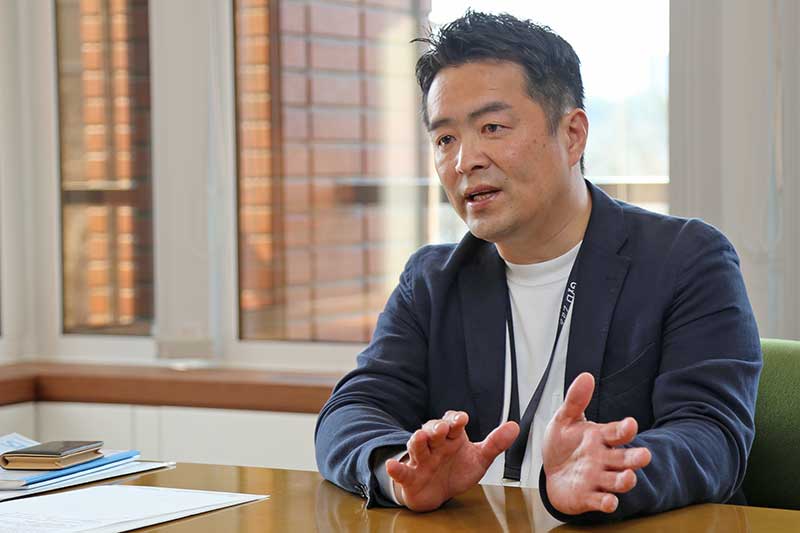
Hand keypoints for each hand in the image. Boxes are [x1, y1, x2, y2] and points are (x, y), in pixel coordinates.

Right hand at [386, 410, 518, 511]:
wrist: (437, 492)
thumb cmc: (456, 470)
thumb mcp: (479, 458)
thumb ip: (495, 443)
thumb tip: (515, 426)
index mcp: (452, 437)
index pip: (452, 422)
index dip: (455, 419)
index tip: (462, 419)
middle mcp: (435, 445)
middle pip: (433, 430)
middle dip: (436, 427)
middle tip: (441, 428)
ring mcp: (421, 459)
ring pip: (417, 446)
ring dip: (417, 440)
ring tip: (419, 437)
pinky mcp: (410, 476)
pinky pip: (402, 471)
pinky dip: (395, 469)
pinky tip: (392, 466)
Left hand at [542, 372, 651, 514]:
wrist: (552, 472)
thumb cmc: (563, 446)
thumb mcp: (564, 420)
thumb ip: (575, 401)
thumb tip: (586, 376)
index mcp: (600, 438)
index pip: (617, 433)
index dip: (624, 429)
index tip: (630, 424)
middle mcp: (603, 459)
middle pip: (624, 459)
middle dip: (635, 458)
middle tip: (645, 455)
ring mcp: (598, 479)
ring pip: (617, 481)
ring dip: (625, 481)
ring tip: (628, 478)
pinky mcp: (589, 497)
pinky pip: (601, 501)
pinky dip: (606, 502)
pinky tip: (610, 501)